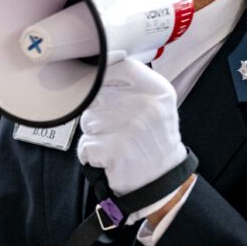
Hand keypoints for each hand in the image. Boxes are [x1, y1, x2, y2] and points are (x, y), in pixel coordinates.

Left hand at [76, 59, 185, 197]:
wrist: (162, 179)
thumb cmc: (152, 137)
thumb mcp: (155, 102)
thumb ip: (130, 82)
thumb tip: (95, 65)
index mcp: (155, 88)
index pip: (115, 67)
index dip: (102, 79)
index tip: (102, 90)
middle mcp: (144, 105)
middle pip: (95, 95)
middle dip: (97, 111)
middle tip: (115, 125)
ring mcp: (129, 128)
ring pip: (87, 120)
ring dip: (94, 134)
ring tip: (115, 140)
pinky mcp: (114, 151)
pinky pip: (84, 145)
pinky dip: (91, 153)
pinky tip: (109, 156)